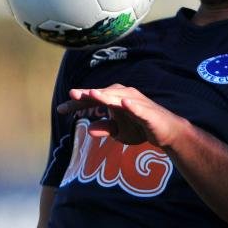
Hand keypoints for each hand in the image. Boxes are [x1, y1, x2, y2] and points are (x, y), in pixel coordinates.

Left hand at [56, 84, 188, 147]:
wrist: (167, 133)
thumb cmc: (141, 128)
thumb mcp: (120, 131)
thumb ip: (105, 128)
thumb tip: (88, 130)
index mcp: (114, 100)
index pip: (93, 100)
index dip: (77, 103)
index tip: (60, 110)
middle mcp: (124, 96)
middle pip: (103, 94)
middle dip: (88, 94)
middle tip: (71, 94)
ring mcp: (137, 102)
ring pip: (119, 97)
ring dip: (106, 95)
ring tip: (91, 94)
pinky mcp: (149, 113)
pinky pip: (140, 108)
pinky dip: (132, 105)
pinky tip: (124, 104)